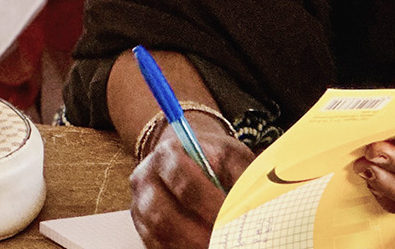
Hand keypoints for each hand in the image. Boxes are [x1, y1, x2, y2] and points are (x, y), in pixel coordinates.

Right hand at [130, 113, 252, 248]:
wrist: (190, 158)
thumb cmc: (214, 159)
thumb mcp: (231, 156)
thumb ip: (242, 176)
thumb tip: (256, 201)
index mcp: (168, 155)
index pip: (185, 182)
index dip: (210, 204)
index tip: (233, 219)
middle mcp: (146, 180)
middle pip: (164, 215)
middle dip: (197, 235)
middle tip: (224, 241)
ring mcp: (139, 207)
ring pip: (157, 236)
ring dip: (188, 246)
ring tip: (217, 246)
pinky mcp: (142, 229)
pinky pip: (156, 247)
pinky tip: (203, 248)